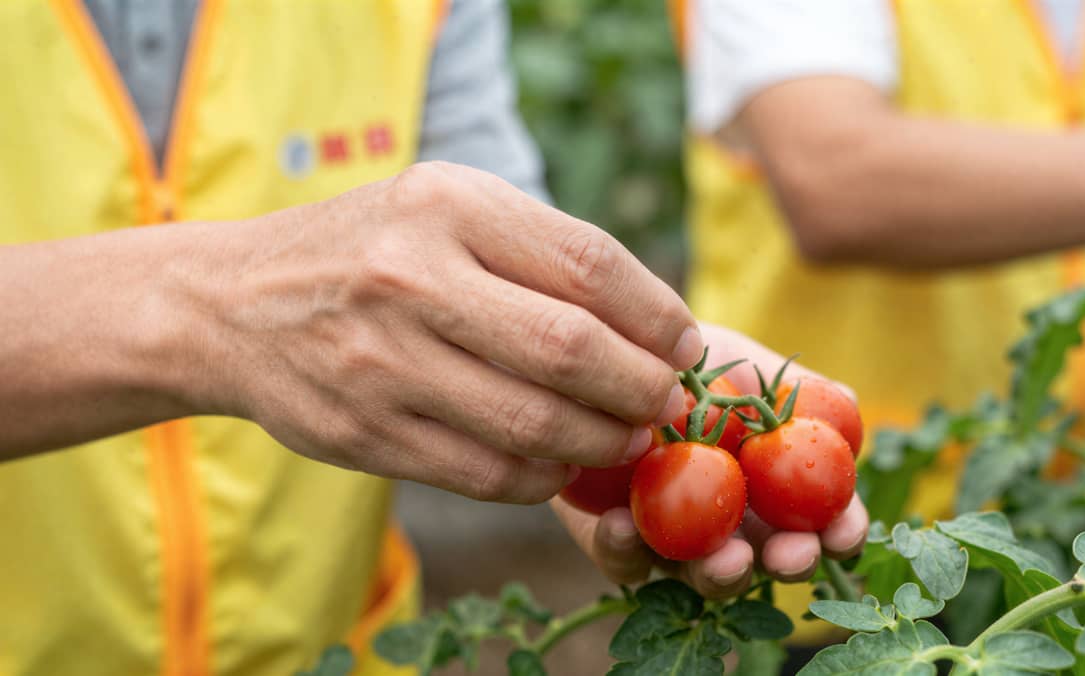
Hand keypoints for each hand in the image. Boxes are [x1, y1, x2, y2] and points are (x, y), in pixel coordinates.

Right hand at [181, 162, 699, 502]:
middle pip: (571, 350)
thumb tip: (656, 323)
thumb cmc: (371, 250)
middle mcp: (411, 278)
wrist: (233, 305)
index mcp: (447, 206)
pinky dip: (542, 477)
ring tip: (626, 438)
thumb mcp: (446, 209)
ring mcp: (383, 362)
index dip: (656, 314)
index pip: (589, 264)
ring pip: (533, 424)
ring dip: (602, 442)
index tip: (685, 344)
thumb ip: (541, 251)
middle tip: (667, 402)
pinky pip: (486, 472)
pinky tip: (560, 463)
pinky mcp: (366, 434)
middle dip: (642, 387)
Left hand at [552, 323, 868, 597]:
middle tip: (789, 555)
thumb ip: (788, 386)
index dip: (842, 533)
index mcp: (776, 491)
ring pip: (704, 578)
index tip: (844, 530)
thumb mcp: (738, 361)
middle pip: (771, 563)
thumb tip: (849, 399)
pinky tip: (620, 523)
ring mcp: (678, 545)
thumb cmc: (689, 365)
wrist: (608, 363)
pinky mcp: (620, 546)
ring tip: (720, 558)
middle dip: (787, 563)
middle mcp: (734, 527)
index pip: (823, 523)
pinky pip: (625, 561)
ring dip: (718, 574)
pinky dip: (625, 549)